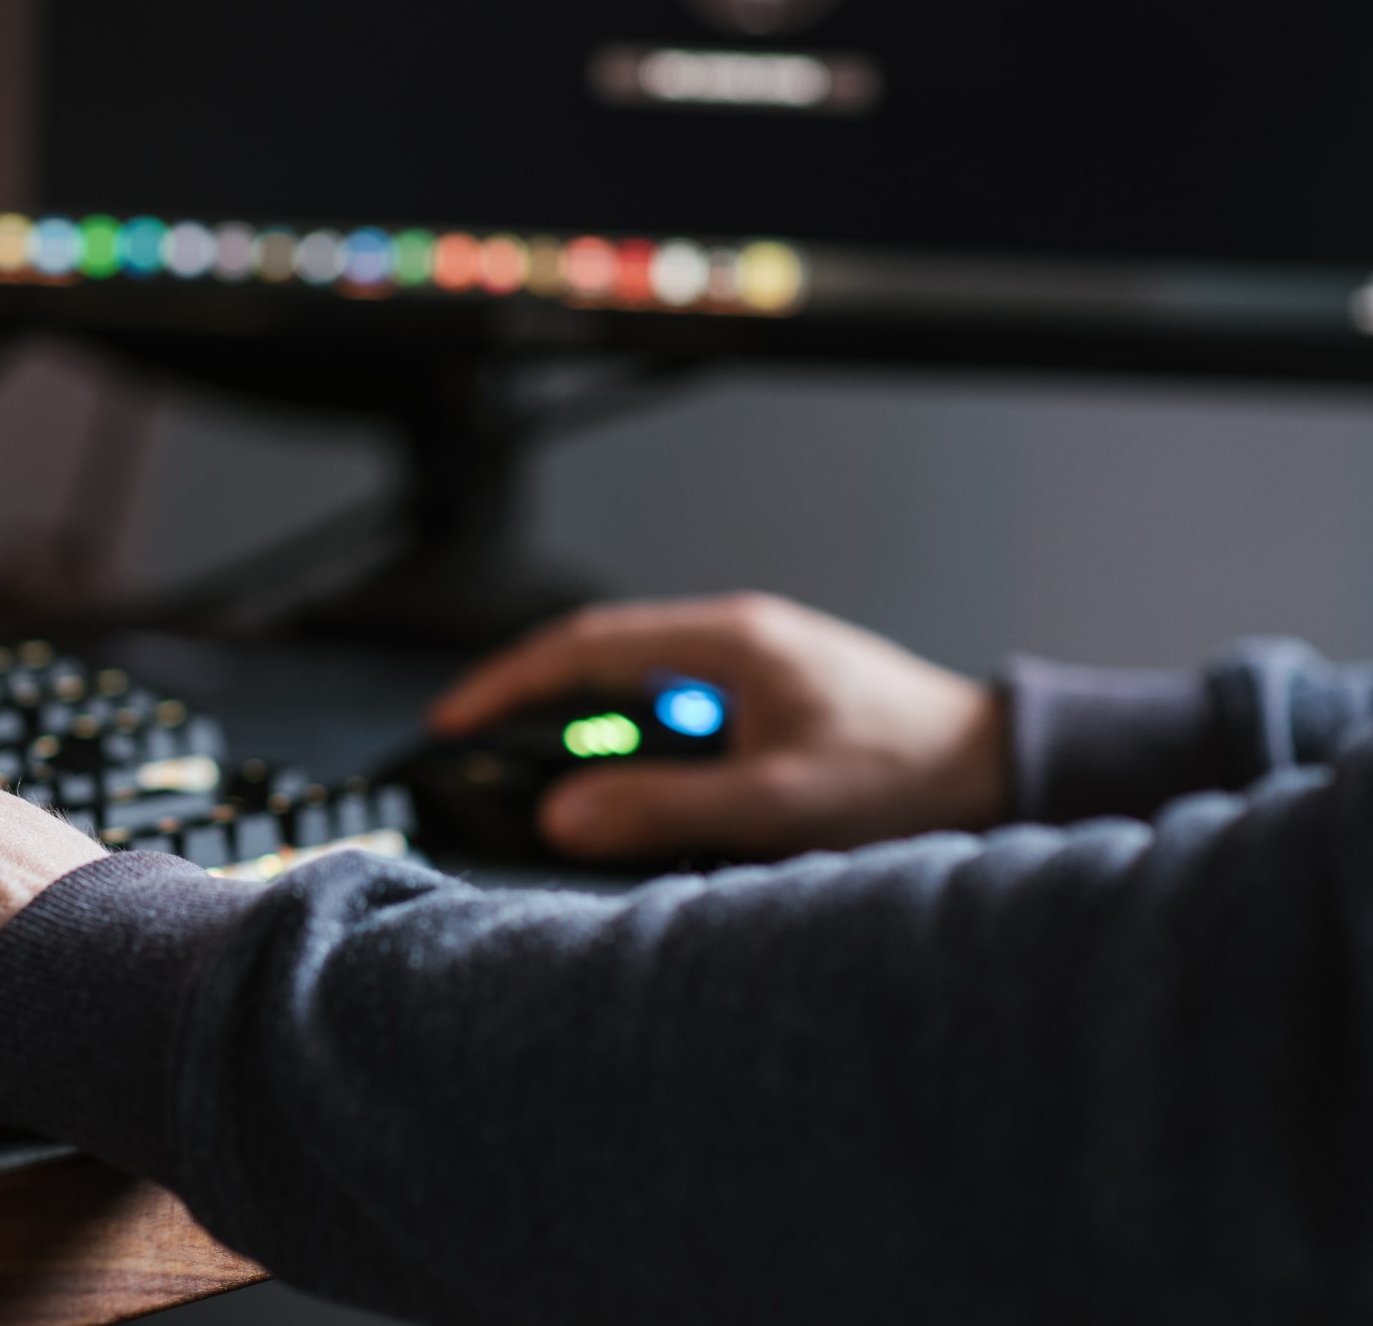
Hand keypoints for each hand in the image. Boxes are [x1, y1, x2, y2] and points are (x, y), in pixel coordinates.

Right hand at [430, 594, 1008, 861]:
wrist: (1002, 771)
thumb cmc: (909, 777)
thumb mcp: (779, 802)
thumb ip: (667, 807)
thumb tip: (562, 813)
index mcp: (729, 641)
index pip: (584, 645)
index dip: (506, 682)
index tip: (452, 719)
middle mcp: (736, 639)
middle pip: (599, 655)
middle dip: (529, 701)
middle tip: (474, 746)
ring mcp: (754, 665)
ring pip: (637, 681)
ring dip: (586, 726)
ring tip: (542, 777)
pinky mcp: (771, 698)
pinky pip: (676, 708)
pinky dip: (634, 743)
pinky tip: (634, 790)